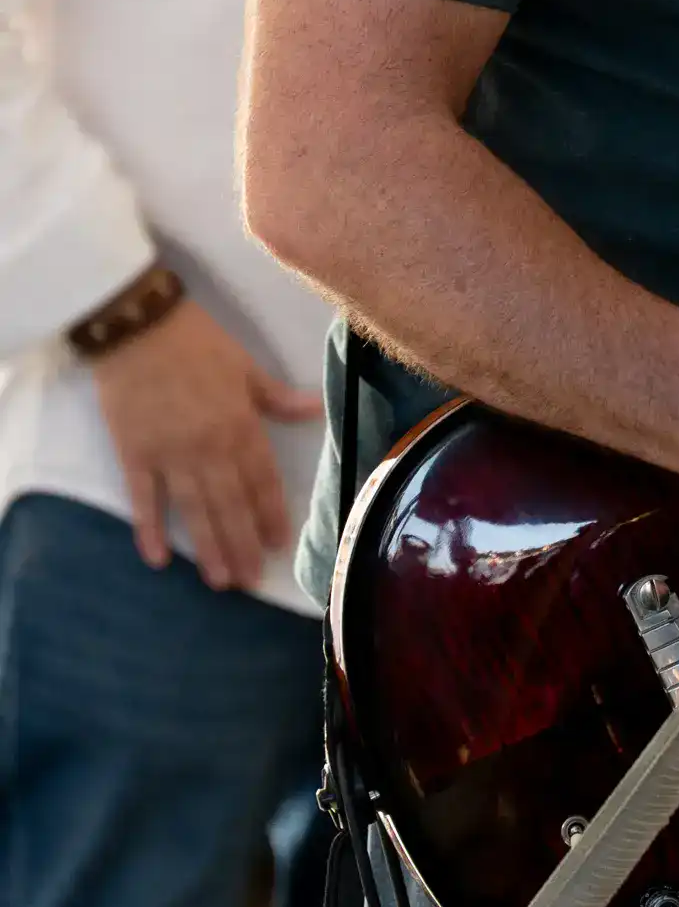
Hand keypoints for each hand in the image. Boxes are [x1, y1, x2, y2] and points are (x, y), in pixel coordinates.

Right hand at [91, 299, 318, 590]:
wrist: (138, 325)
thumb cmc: (196, 341)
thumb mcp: (245, 365)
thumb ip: (277, 398)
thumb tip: (316, 412)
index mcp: (240, 425)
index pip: (262, 480)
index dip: (271, 514)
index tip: (279, 544)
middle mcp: (210, 448)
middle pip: (231, 505)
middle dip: (243, 545)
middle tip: (251, 581)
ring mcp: (170, 455)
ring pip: (195, 511)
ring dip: (209, 548)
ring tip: (220, 581)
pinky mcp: (134, 454)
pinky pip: (144, 499)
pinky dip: (150, 529)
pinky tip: (158, 559)